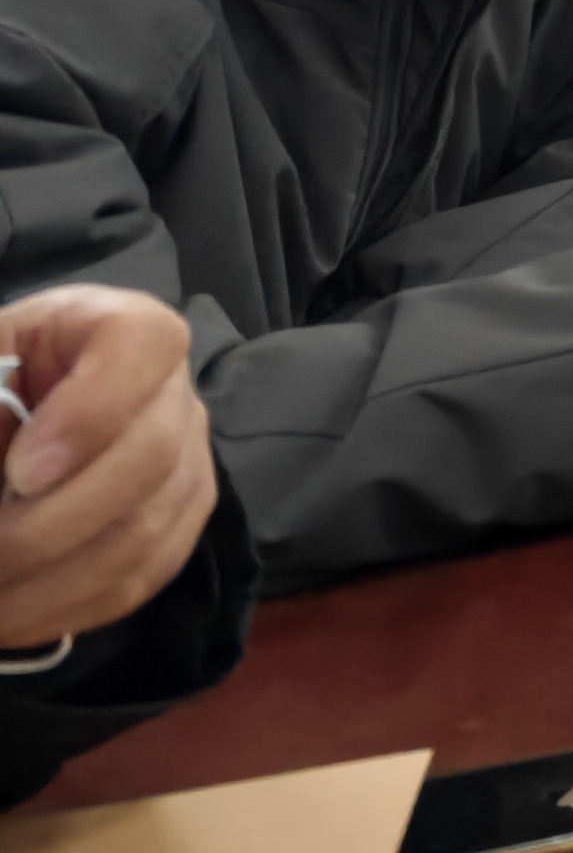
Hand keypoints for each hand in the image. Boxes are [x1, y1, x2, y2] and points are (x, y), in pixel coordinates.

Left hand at [0, 287, 216, 653]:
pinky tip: (11, 615)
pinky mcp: (179, 521)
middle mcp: (173, 389)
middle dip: (48, 525)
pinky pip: (141, 575)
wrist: (17, 415)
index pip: (143, 346)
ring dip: (50, 582)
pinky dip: (69, 606)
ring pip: (145, 529)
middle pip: (149, 456)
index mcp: (119, 325)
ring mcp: (187, 458)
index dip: (91, 412)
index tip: (19, 472)